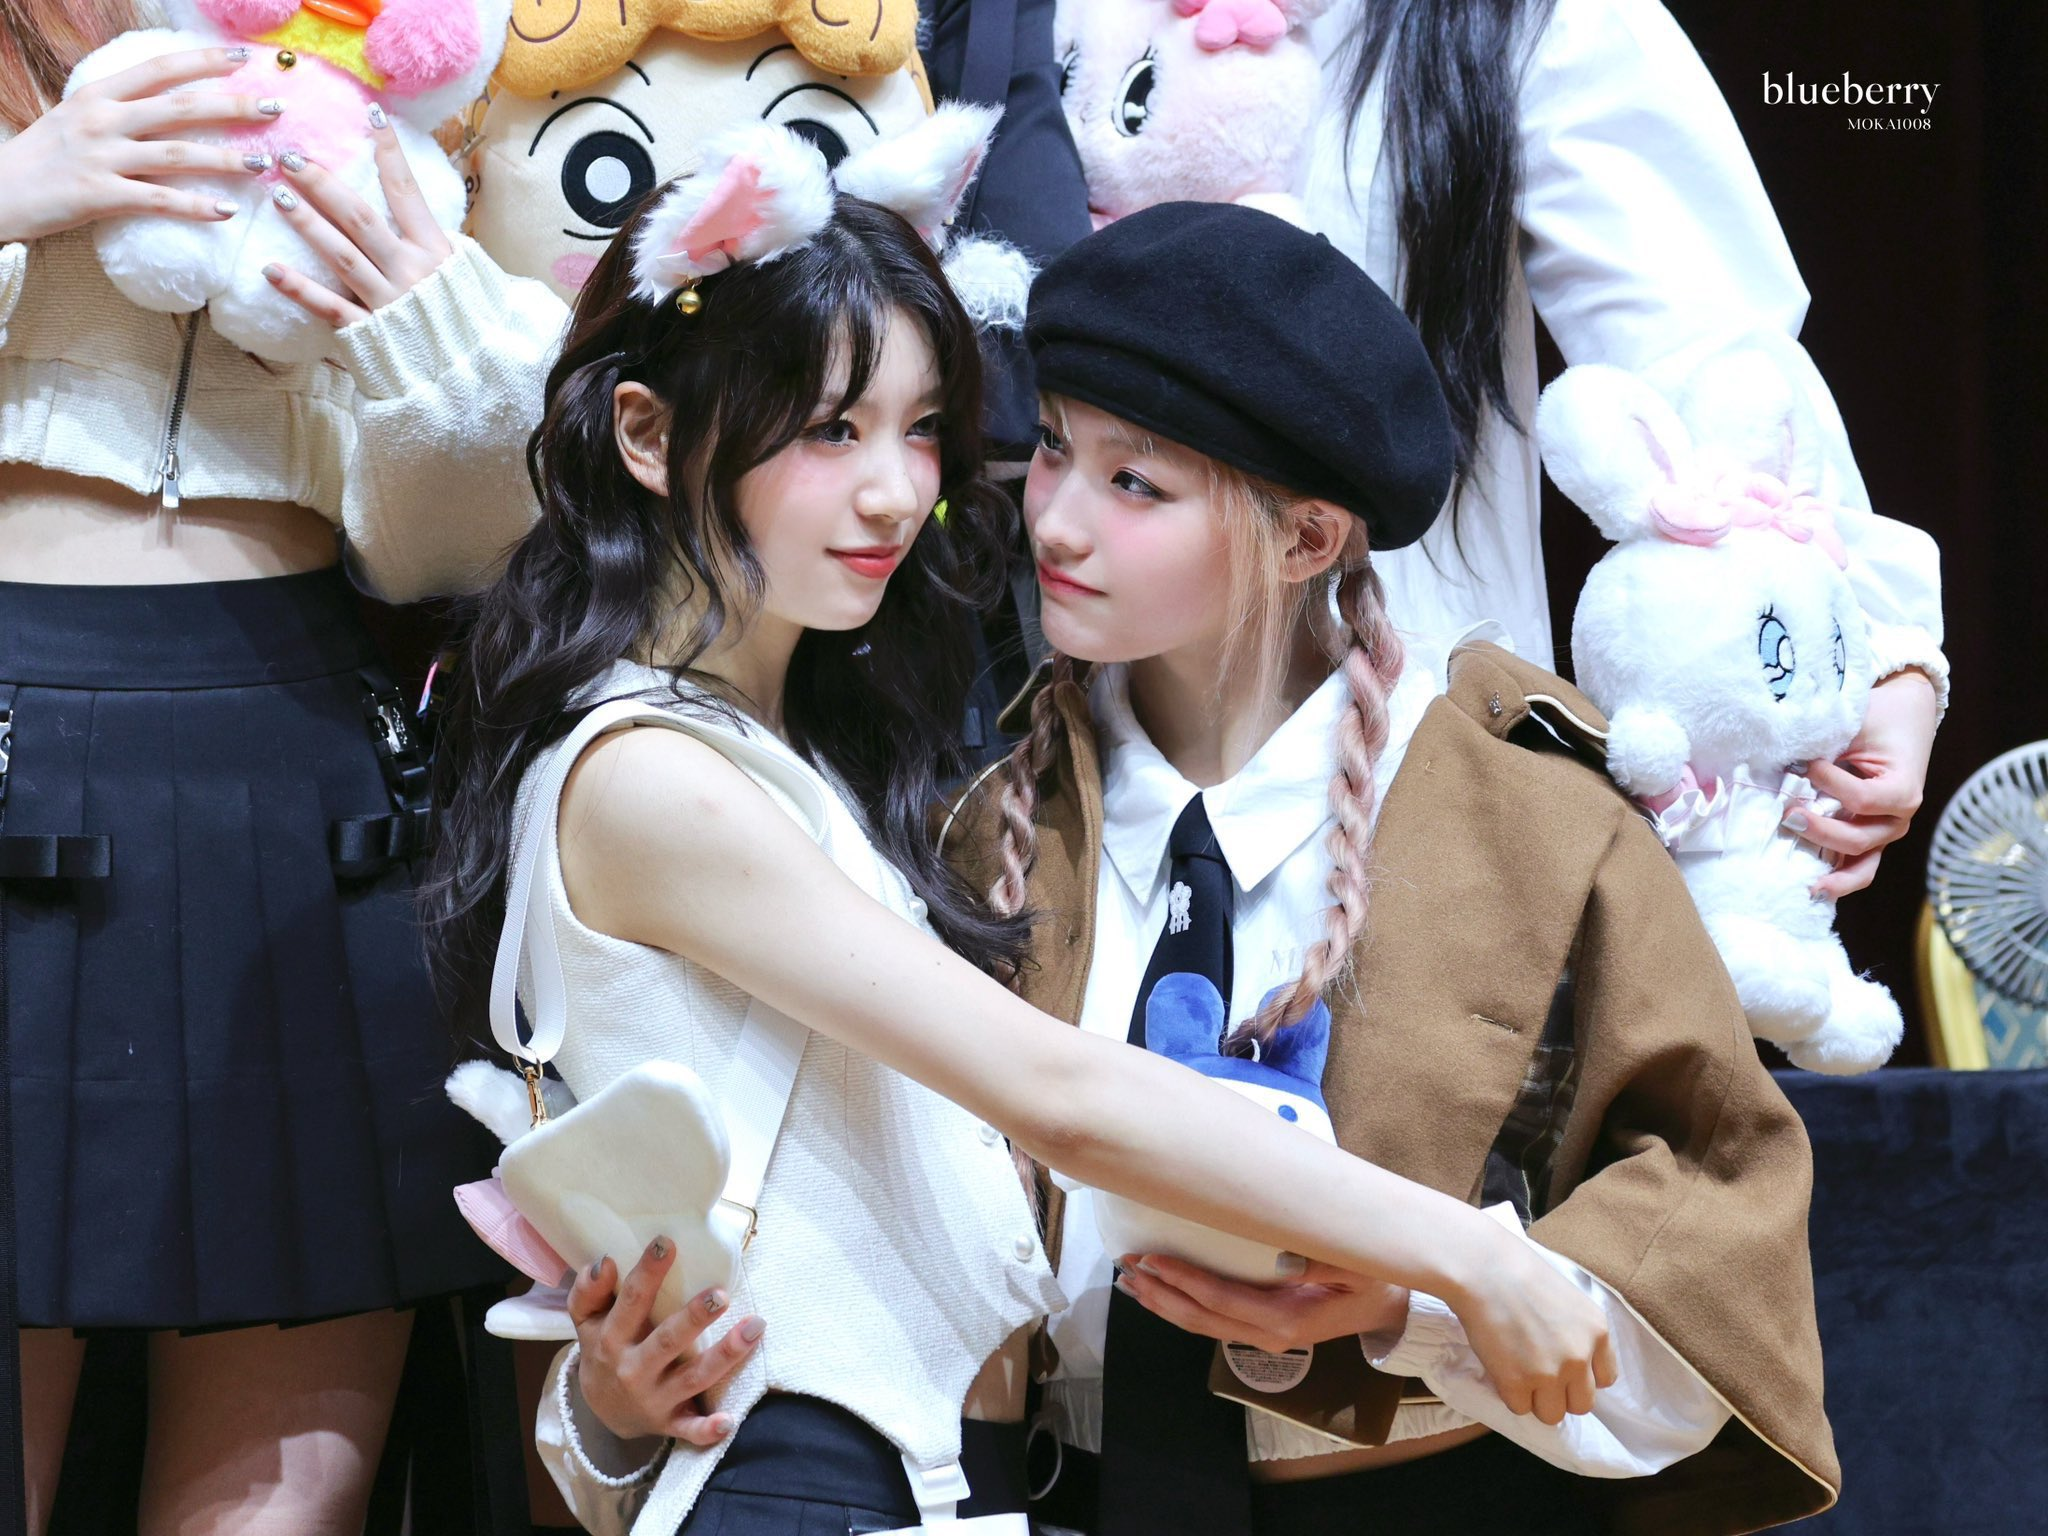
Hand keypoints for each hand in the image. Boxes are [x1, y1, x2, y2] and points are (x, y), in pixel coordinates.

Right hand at [0, 46, 275, 242]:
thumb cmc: (45, 157)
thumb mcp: (78, 117)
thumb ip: (122, 108)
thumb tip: (169, 100)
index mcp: (99, 95)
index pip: (160, 70)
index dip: (203, 62)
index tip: (244, 58)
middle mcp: (103, 120)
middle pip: (180, 108)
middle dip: (232, 105)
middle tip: (275, 107)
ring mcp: (102, 157)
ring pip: (177, 154)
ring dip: (225, 159)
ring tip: (264, 163)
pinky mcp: (99, 195)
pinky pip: (157, 200)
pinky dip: (194, 207)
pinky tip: (226, 213)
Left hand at [261, 109, 454, 328]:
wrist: (478, 375)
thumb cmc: (472, 322)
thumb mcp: (468, 276)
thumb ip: (439, 247)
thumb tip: (419, 217)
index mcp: (435, 252)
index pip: (406, 191)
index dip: (388, 151)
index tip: (370, 114)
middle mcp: (411, 271)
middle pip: (360, 217)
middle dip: (323, 183)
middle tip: (290, 157)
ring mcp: (389, 301)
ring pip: (341, 255)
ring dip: (306, 222)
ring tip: (276, 194)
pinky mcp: (371, 332)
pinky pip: (330, 307)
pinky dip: (299, 289)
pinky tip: (270, 269)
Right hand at [566, 1236, 765, 1445]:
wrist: (601, 1411)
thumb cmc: (603, 1350)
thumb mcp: (587, 1322)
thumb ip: (589, 1291)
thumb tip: (605, 1262)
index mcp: (613, 1340)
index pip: (631, 1302)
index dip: (647, 1273)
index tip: (667, 1243)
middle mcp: (634, 1369)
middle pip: (667, 1341)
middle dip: (694, 1318)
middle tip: (721, 1294)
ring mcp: (654, 1399)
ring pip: (693, 1378)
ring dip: (725, 1356)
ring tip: (755, 1328)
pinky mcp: (671, 1423)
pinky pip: (690, 1429)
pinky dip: (707, 1429)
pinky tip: (729, 1421)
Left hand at [1114, 1252, 1409, 1353]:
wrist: (1390, 1309)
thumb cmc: (1375, 1281)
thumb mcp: (1357, 1267)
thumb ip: (1320, 1264)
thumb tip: (1284, 1257)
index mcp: (1286, 1319)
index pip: (1221, 1299)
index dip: (1184, 1280)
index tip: (1153, 1259)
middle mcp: (1267, 1333)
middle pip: (1200, 1318)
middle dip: (1160, 1293)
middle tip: (1126, 1265)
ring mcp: (1262, 1335)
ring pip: (1200, 1324)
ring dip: (1163, 1302)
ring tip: (1130, 1280)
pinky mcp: (1260, 1328)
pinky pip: (1212, 1320)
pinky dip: (1180, 1305)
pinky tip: (1159, 1291)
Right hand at [1437, 1220, 1616, 1425]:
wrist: (1482, 1268)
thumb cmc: (1519, 1272)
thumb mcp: (1569, 1300)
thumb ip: (1579, 1334)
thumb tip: (1573, 1364)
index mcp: (1598, 1332)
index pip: (1605, 1379)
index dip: (1582, 1376)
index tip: (1563, 1366)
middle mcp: (1580, 1357)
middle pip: (1581, 1404)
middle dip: (1560, 1393)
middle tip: (1537, 1373)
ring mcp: (1549, 1373)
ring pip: (1552, 1414)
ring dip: (1535, 1399)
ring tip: (1517, 1373)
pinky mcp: (1517, 1383)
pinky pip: (1519, 1408)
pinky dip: (1508, 1394)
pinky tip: (1500, 1367)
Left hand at [1790, 669, 1939, 898]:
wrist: (1905, 715)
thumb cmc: (1880, 717)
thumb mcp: (1855, 724)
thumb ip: (1826, 746)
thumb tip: (1784, 765)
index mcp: (1903, 790)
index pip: (1861, 800)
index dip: (1830, 784)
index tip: (1807, 764)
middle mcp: (1898, 818)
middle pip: (1857, 839)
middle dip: (1819, 831)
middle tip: (1787, 816)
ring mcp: (1885, 832)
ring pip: (1861, 867)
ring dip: (1829, 872)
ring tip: (1804, 884)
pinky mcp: (1871, 838)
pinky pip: (1857, 866)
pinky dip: (1837, 879)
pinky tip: (1812, 889)